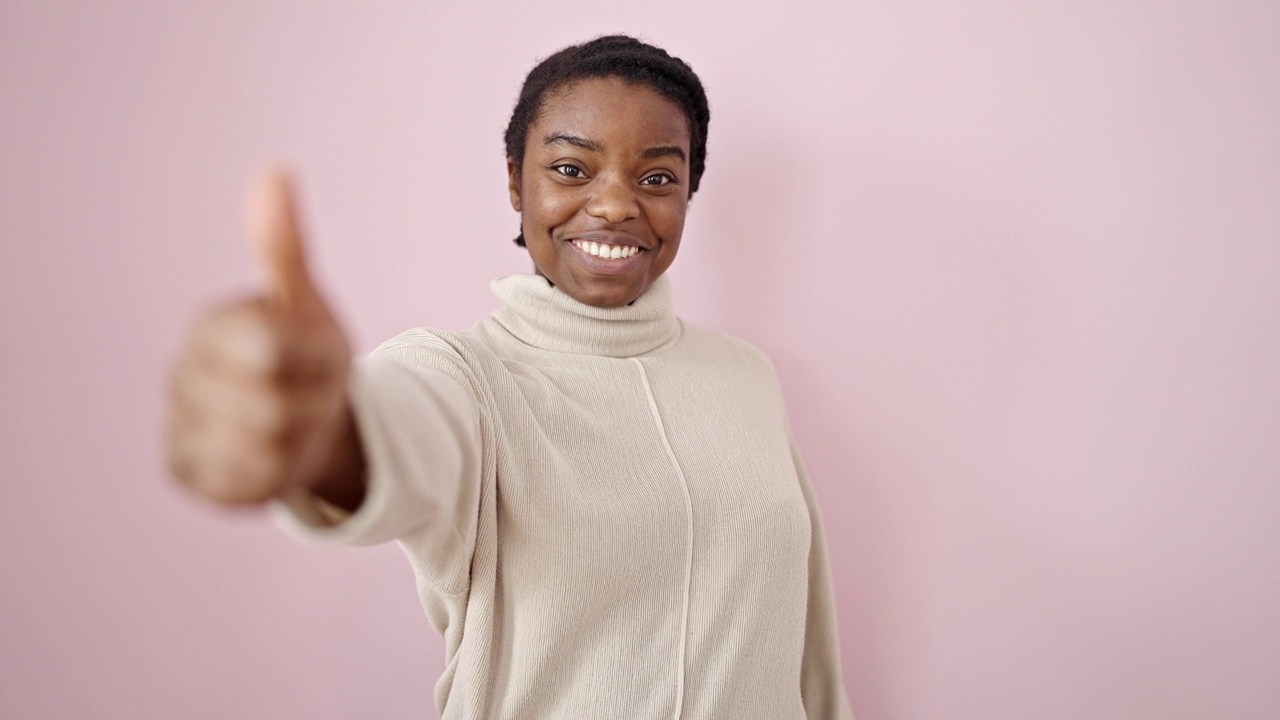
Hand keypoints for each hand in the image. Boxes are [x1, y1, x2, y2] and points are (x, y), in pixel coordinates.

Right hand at [166, 169, 359, 506]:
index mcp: (210, 324)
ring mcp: (177, 426)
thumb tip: (274, 171)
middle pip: (271, 405)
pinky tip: (279, 455)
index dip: (315, 359)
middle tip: (314, 395)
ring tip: (299, 424)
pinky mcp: (186, 474)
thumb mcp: (307, 304)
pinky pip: (246, 487)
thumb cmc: (308, 354)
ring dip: (301, 439)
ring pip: (263, 449)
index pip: (270, 348)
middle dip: (312, 403)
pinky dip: (278, 475)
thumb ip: (284, 247)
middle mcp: (180, 374)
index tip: (321, 355)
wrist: (306, 420)